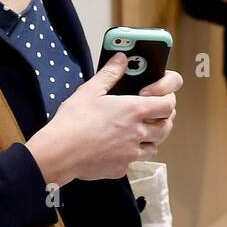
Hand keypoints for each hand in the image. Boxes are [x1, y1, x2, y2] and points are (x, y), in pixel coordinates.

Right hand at [25, 53, 182, 186]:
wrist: (59, 153)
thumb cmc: (73, 121)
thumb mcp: (90, 90)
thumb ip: (110, 73)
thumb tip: (121, 58)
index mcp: (134, 110)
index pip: (168, 105)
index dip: (167, 99)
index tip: (157, 97)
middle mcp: (138, 132)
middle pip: (166, 126)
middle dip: (163, 119)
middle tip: (153, 114)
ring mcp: (131, 153)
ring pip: (155, 146)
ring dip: (152, 138)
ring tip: (139, 131)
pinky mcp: (121, 168)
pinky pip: (135, 161)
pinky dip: (133, 155)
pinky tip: (120, 148)